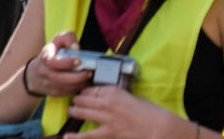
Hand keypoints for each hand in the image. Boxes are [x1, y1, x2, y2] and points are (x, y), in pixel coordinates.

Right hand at [23, 33, 94, 99]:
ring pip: (66, 87)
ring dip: (80, 83)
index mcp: (45, 58)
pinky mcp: (54, 93)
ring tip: (89, 77)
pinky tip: (84, 82)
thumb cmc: (52, 53)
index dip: (67, 62)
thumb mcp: (58, 40)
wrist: (36, 74)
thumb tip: (76, 47)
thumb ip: (68, 38)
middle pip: (61, 79)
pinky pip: (67, 93)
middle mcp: (45, 73)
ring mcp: (49, 85)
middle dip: (78, 77)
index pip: (54, 62)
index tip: (79, 60)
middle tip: (90, 72)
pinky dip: (77, 88)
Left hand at [64, 82, 180, 137]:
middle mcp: (108, 102)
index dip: (86, 90)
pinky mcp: (108, 132)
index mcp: (115, 90)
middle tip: (74, 100)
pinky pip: (88, 135)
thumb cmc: (149, 110)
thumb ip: (118, 96)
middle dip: (77, 99)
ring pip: (83, 112)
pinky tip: (67, 136)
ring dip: (75, 111)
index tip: (84, 92)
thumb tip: (107, 99)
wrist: (157, 125)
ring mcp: (107, 118)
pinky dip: (76, 136)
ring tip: (71, 110)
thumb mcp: (132, 96)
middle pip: (85, 98)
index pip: (93, 88)